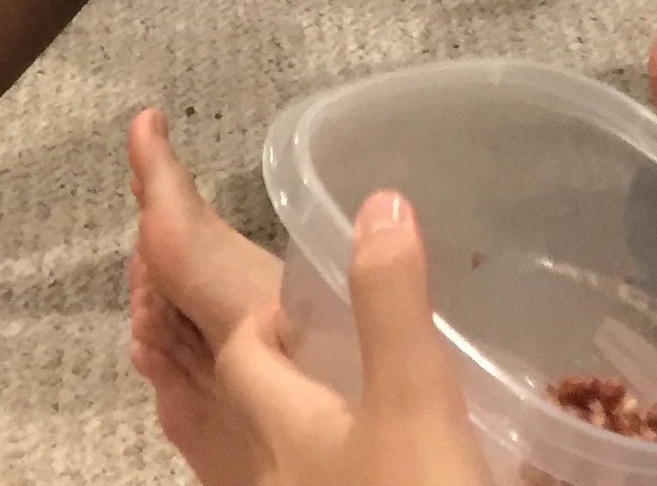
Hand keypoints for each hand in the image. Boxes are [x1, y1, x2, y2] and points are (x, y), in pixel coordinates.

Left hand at [132, 186, 484, 485]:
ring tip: (336, 411)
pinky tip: (371, 471)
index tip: (289, 293)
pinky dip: (336, 469)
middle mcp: (281, 478)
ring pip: (288, 464)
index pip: (243, 356)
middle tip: (308, 343)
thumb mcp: (413, 398)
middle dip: (273, 375)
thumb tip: (377, 200)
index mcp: (284, 427)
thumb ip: (392, 301)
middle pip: (256, 414)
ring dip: (302, 434)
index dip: (257, 317)